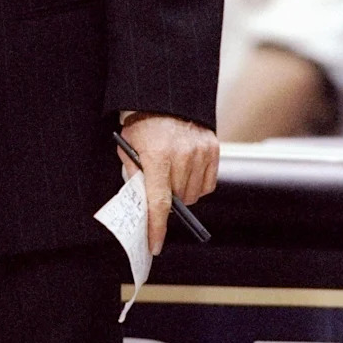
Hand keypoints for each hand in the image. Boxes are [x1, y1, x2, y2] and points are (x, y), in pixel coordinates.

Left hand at [117, 113, 218, 255]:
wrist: (167, 96)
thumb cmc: (144, 123)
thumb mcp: (129, 147)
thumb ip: (135, 174)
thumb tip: (142, 203)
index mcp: (157, 156)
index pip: (159, 203)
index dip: (156, 228)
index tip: (155, 245)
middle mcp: (182, 156)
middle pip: (178, 200)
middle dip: (167, 198)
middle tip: (159, 184)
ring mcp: (201, 152)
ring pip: (194, 194)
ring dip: (182, 191)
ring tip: (171, 172)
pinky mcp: (213, 149)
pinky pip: (207, 184)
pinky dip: (197, 184)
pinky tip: (186, 170)